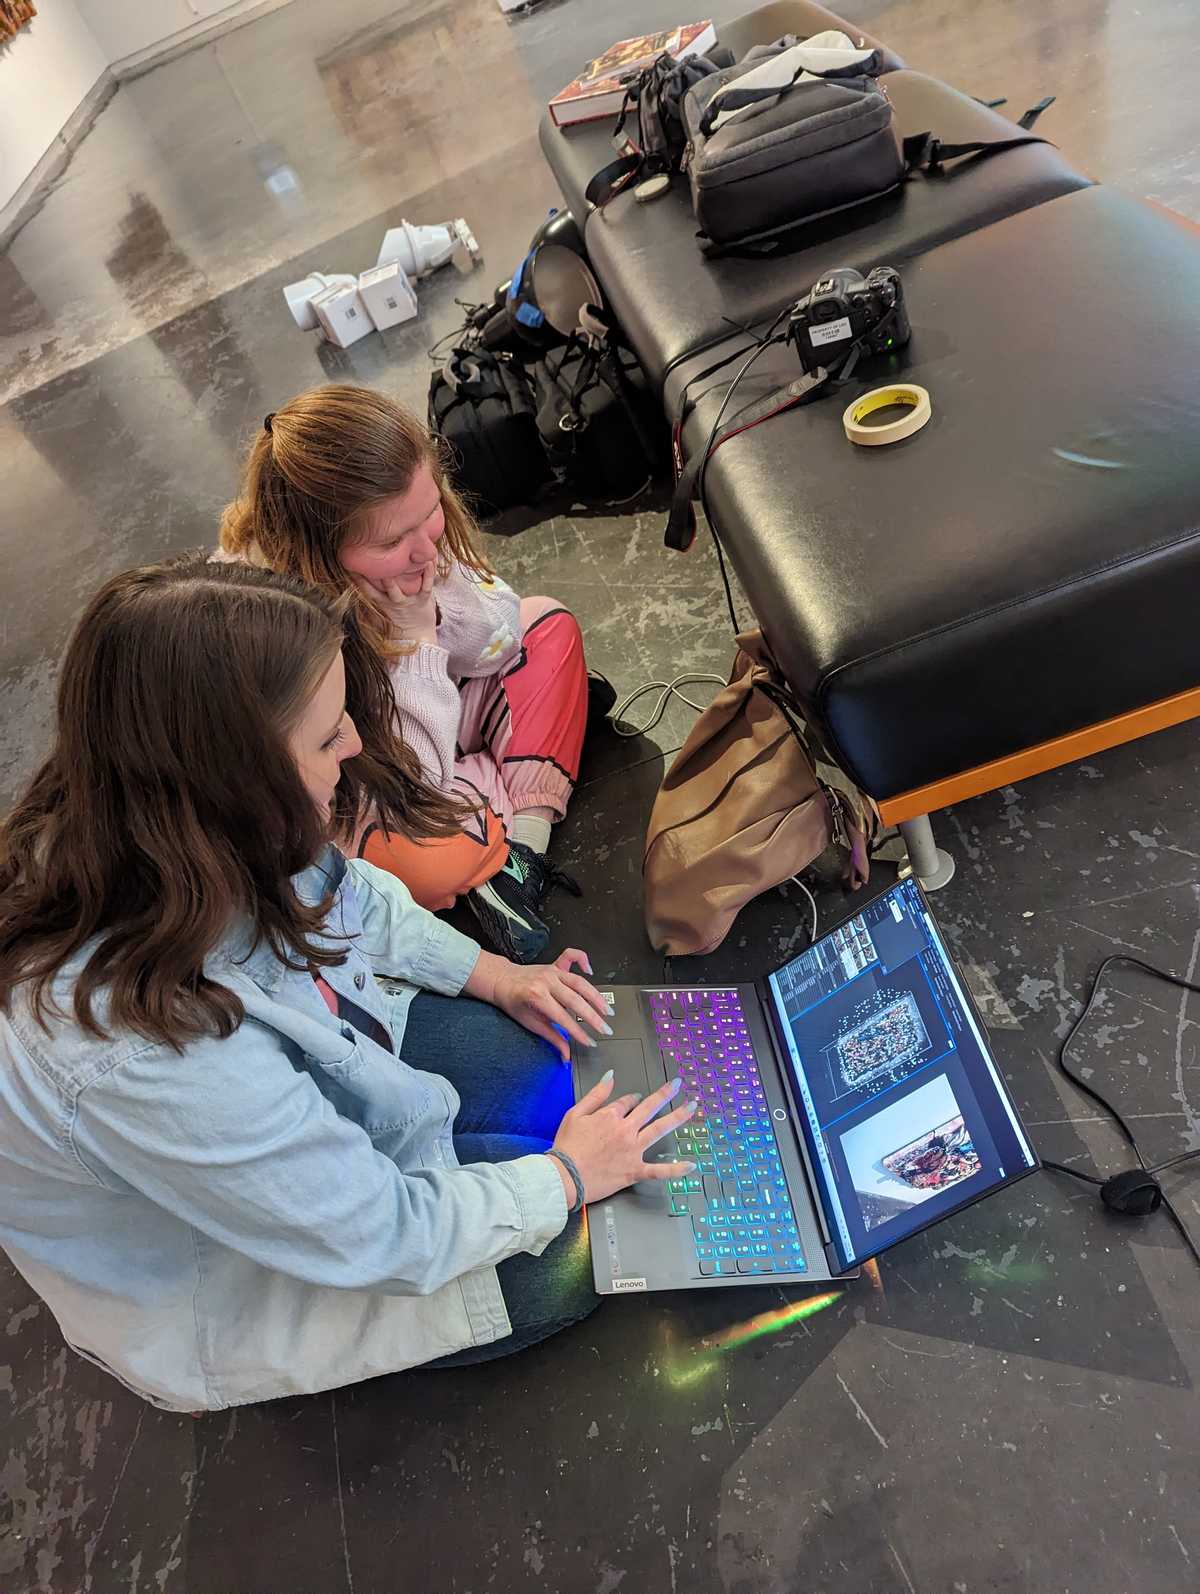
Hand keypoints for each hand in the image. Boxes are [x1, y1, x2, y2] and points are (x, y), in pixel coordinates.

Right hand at [351, 566, 437, 645]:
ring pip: (395, 592)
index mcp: (382, 603)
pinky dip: (428, 573)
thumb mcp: (386, 609)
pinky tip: (429, 561)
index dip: (357, 580)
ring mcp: (407, 602)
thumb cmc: (401, 620)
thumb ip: (377, 593)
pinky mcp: (423, 600)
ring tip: (389, 565)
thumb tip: (362, 578)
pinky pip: (426, 586)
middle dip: (369, 579)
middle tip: (362, 564)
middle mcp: (391, 603)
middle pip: (374, 591)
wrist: (419, 638)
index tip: (350, 566)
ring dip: (390, 581)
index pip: (366, 591)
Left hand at [472, 948, 613, 1061]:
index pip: (564, 1018)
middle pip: (576, 1000)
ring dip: (596, 997)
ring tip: (607, 1010)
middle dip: (593, 1017)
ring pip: (580, 982)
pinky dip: (583, 959)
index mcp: (537, 997)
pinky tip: (591, 970)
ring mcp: (552, 972)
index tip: (590, 1042)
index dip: (578, 1032)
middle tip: (605, 1030)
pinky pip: (571, 956)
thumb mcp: (529, 1023)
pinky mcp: (555, 965)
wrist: (501, 980)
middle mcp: (546, 982)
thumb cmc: (513, 1002)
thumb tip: (565, 1056)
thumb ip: (551, 1038)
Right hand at [550, 1072, 697, 1204]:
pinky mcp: (634, 1171)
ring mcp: (632, 1150)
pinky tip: (690, 1165)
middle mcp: (626, 1130)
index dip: (631, 1099)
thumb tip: (610, 1076)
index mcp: (610, 1116)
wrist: (565, 1176)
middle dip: (665, 1094)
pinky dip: (675, 1170)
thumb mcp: (575, 1114)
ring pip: (659, 1130)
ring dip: (678, 1117)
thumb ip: (595, 1094)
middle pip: (650, 1108)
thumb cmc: (567, 1147)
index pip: (627, 1102)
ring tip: (691, 1107)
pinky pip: (658, 1171)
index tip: (634, 1099)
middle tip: (678, 1085)